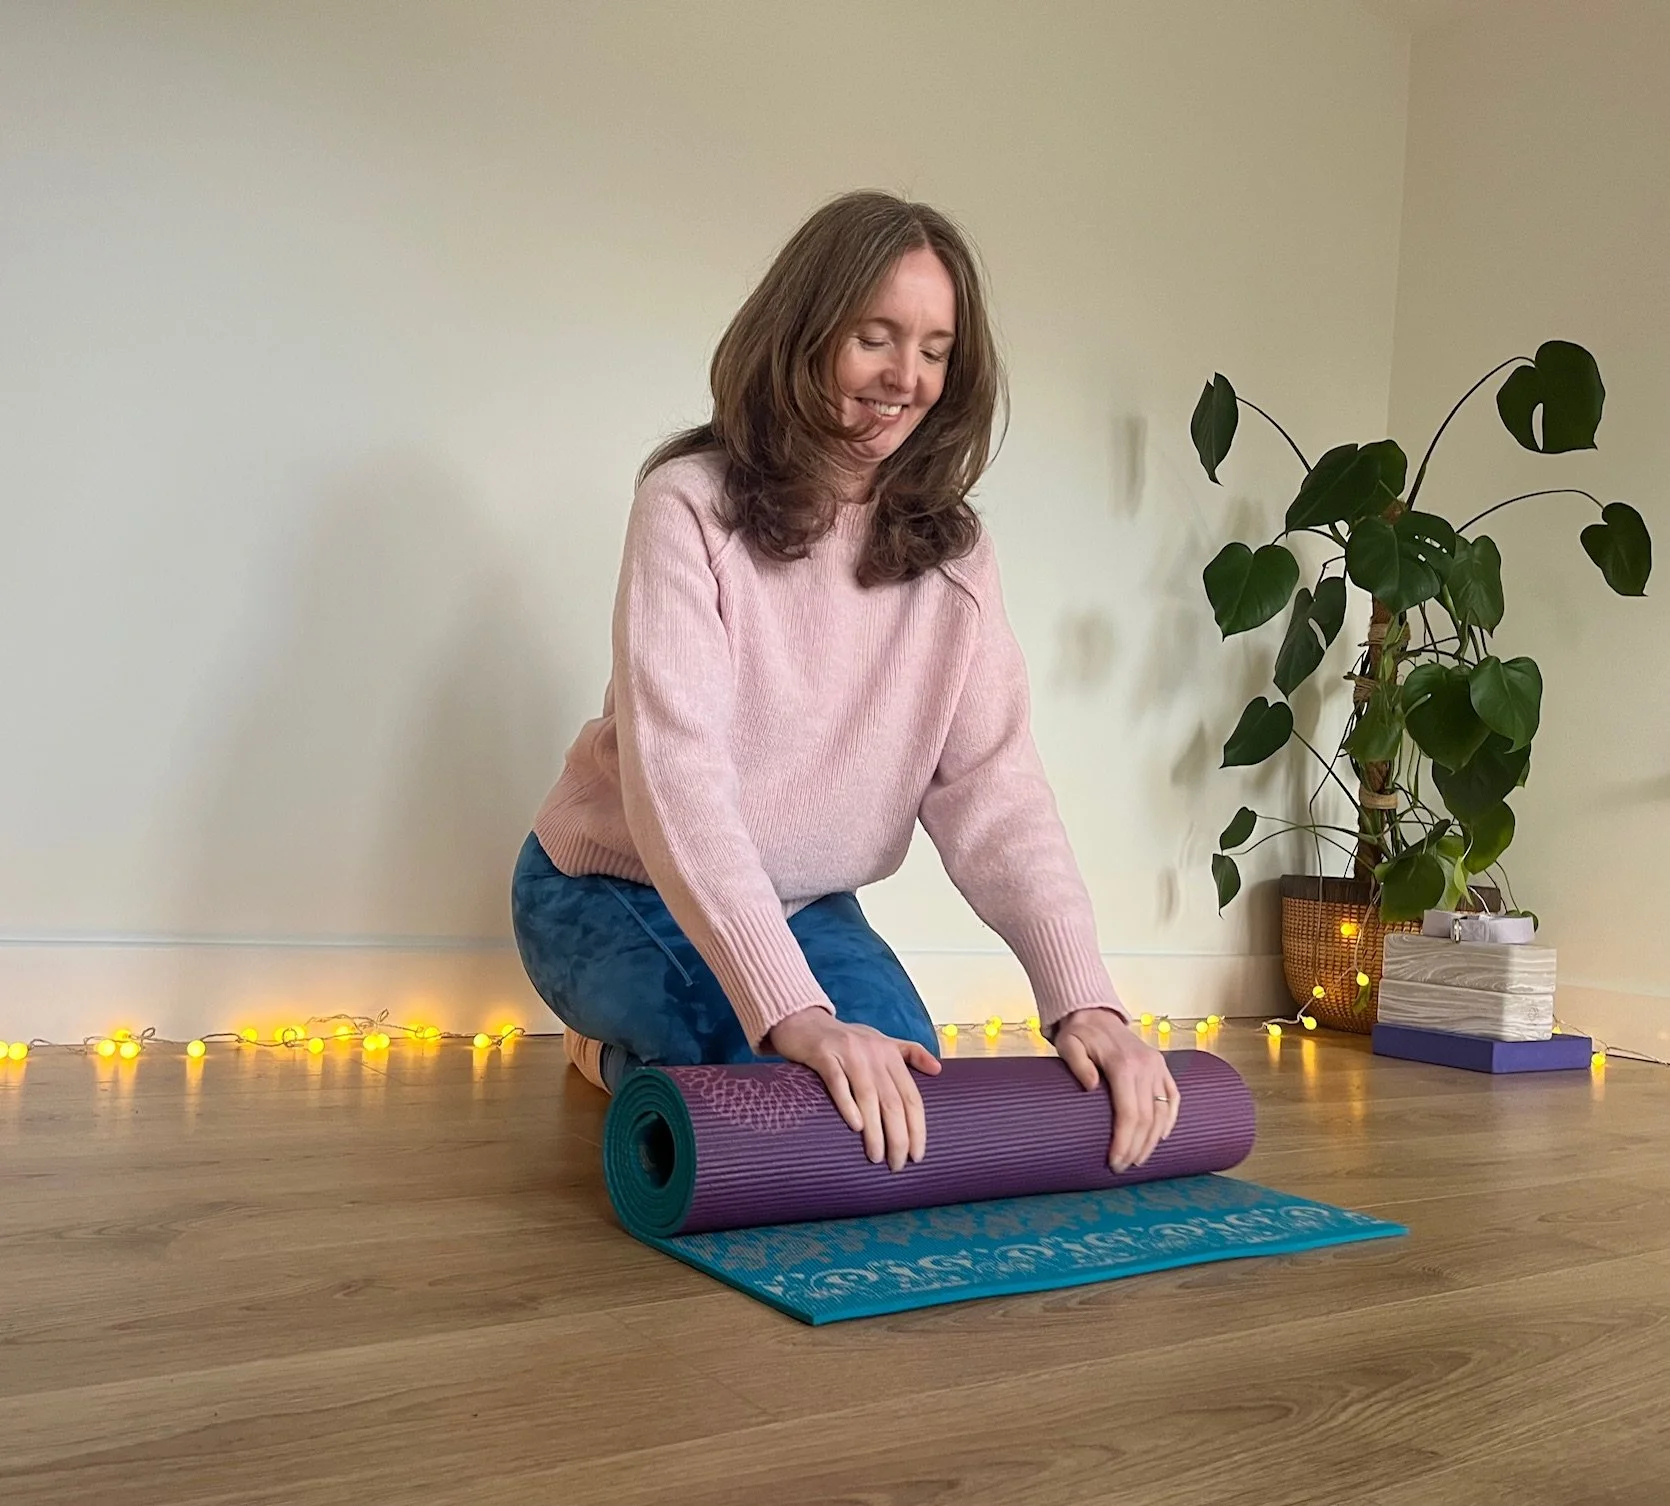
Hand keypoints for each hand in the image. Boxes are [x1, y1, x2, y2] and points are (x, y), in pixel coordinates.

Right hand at [766, 1007, 941, 1171]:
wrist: (803, 1020)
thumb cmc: (844, 1038)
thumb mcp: (880, 1041)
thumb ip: (909, 1053)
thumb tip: (938, 1069)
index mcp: (890, 1054)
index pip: (911, 1096)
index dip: (917, 1128)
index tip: (917, 1155)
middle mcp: (873, 1053)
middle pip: (893, 1101)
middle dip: (898, 1137)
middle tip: (897, 1164)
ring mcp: (848, 1053)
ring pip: (868, 1097)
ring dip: (875, 1131)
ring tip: (876, 1156)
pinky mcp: (823, 1055)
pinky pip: (838, 1082)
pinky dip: (848, 1105)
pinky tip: (855, 1127)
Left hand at [1053, 1008, 1179, 1172]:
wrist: (1096, 1014)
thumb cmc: (1079, 1034)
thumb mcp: (1068, 1045)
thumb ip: (1078, 1064)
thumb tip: (1091, 1088)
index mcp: (1124, 1064)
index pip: (1129, 1113)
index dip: (1124, 1141)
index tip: (1114, 1161)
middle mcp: (1146, 1066)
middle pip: (1147, 1118)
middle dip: (1136, 1147)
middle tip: (1122, 1167)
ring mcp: (1158, 1066)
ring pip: (1162, 1112)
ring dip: (1152, 1140)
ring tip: (1138, 1160)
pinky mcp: (1162, 1067)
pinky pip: (1172, 1097)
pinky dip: (1169, 1119)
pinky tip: (1161, 1137)